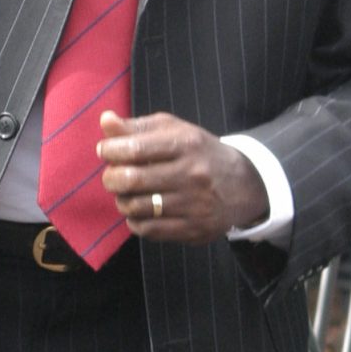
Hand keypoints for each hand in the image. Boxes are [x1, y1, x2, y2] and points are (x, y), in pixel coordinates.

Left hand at [96, 112, 266, 243]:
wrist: (244, 184)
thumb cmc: (199, 153)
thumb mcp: (175, 131)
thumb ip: (138, 127)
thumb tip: (106, 121)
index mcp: (186, 144)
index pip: (135, 147)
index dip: (110, 150)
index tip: (106, 151)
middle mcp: (192, 174)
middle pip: (132, 180)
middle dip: (111, 178)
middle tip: (113, 177)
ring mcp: (194, 205)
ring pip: (136, 207)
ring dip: (122, 201)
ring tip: (127, 194)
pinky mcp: (194, 229)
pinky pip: (148, 230)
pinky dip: (135, 221)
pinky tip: (140, 212)